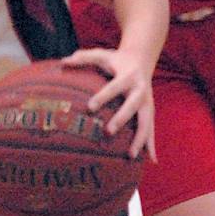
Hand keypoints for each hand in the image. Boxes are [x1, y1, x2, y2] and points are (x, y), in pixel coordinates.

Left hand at [60, 47, 155, 161]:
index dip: (103, 96)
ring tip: (130, 155)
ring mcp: (147, 103)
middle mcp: (140, 91)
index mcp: (128, 77)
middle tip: (108, 132)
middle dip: (121, 119)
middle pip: (132, 106)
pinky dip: (151, 145)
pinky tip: (151, 161)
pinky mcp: (150, 112)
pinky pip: (151, 130)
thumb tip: (63, 61)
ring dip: (140, 139)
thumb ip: (83, 58)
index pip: (114, 87)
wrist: (141, 59)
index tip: (89, 107)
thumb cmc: (116, 60)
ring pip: (146, 122)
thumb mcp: (101, 54)